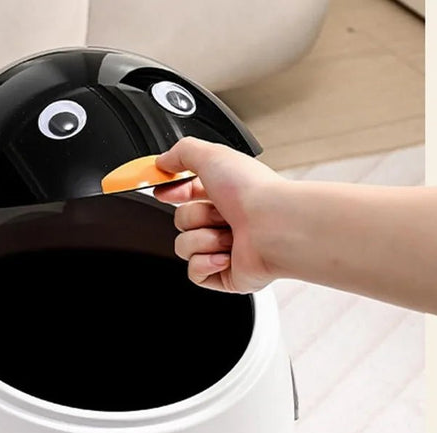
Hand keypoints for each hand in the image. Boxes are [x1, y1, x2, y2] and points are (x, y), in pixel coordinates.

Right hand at [154, 137, 286, 292]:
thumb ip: (182, 153)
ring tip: (228, 236)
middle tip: (218, 213)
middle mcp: (226, 221)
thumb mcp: (212, 156)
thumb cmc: (253, 193)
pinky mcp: (225, 275)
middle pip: (181, 221)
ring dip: (202, 239)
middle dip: (194, 217)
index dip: (173, 191)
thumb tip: (161, 162)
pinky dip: (205, 263)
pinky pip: (194, 272)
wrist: (275, 228)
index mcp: (226, 193)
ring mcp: (225, 249)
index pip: (187, 193)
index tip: (162, 190)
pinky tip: (226, 257)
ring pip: (185, 247)